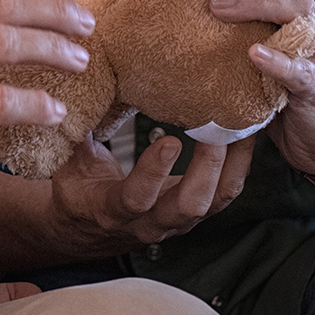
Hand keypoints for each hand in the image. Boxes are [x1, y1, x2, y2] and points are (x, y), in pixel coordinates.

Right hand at [48, 130, 252, 248]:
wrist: (87, 229)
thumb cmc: (77, 191)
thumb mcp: (70, 163)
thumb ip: (77, 132)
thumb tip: (82, 85)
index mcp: (112, 210)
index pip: (136, 198)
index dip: (153, 172)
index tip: (169, 140)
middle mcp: (149, 222)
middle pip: (190, 205)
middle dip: (209, 165)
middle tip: (219, 126)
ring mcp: (176, 222)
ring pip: (216, 201)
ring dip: (232, 163)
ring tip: (242, 125)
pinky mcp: (195, 214)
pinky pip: (224, 194)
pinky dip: (238, 165)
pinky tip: (244, 136)